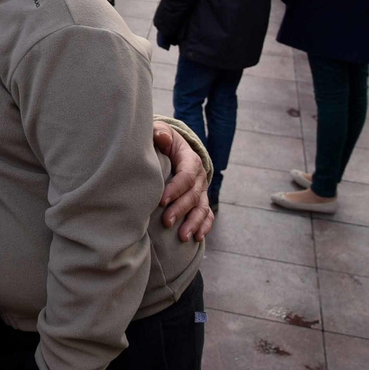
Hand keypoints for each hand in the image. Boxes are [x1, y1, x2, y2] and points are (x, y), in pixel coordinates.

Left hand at [154, 122, 213, 241]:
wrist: (175, 147)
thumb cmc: (164, 140)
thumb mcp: (162, 131)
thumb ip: (161, 133)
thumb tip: (162, 138)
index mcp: (190, 160)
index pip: (185, 177)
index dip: (175, 189)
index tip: (162, 201)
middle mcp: (199, 177)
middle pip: (192, 196)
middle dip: (181, 210)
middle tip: (167, 222)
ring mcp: (202, 190)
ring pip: (201, 208)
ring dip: (193, 223)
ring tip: (183, 237)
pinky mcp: (201, 200)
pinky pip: (207, 215)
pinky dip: (204, 226)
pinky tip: (197, 238)